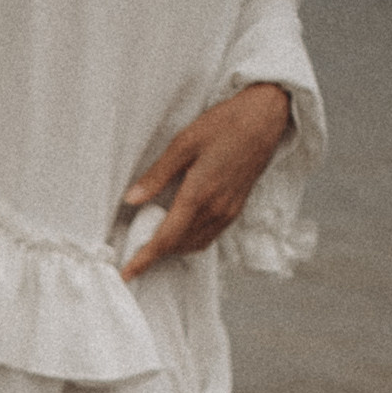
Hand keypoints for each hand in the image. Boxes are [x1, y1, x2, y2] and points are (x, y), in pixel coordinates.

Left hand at [119, 82, 292, 279]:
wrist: (265, 119)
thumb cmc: (225, 124)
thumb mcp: (184, 142)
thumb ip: (157, 175)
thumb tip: (131, 199)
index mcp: (199, 194)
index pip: (166, 238)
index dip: (144, 259)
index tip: (127, 273)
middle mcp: (215, 210)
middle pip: (177, 246)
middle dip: (154, 253)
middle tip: (134, 249)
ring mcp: (227, 212)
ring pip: (193, 244)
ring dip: (172, 248)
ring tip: (153, 240)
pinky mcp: (235, 210)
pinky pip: (208, 237)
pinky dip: (189, 241)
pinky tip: (178, 229)